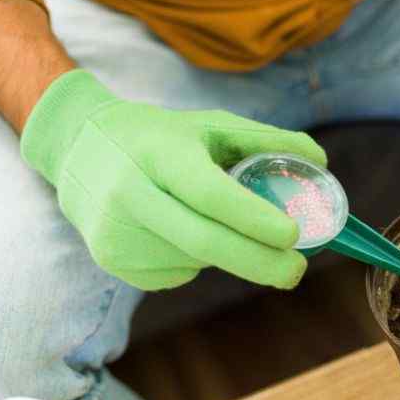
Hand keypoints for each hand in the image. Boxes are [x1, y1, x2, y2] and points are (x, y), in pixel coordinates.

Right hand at [21, 69, 325, 289]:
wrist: (77, 148)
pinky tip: (175, 231)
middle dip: (259, 262)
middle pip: (203, 241)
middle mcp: (129, 192)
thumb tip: (321, 162)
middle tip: (296, 270)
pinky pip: (175, 274)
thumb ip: (266, 141)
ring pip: (195, 261)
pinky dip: (195, 261)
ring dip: (225, 252)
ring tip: (211, 221)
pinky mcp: (111, 259)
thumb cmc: (161, 137)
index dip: (252, 218)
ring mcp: (115, 231)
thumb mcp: (210, 125)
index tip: (294, 234)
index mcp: (158, 151)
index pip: (209, 192)